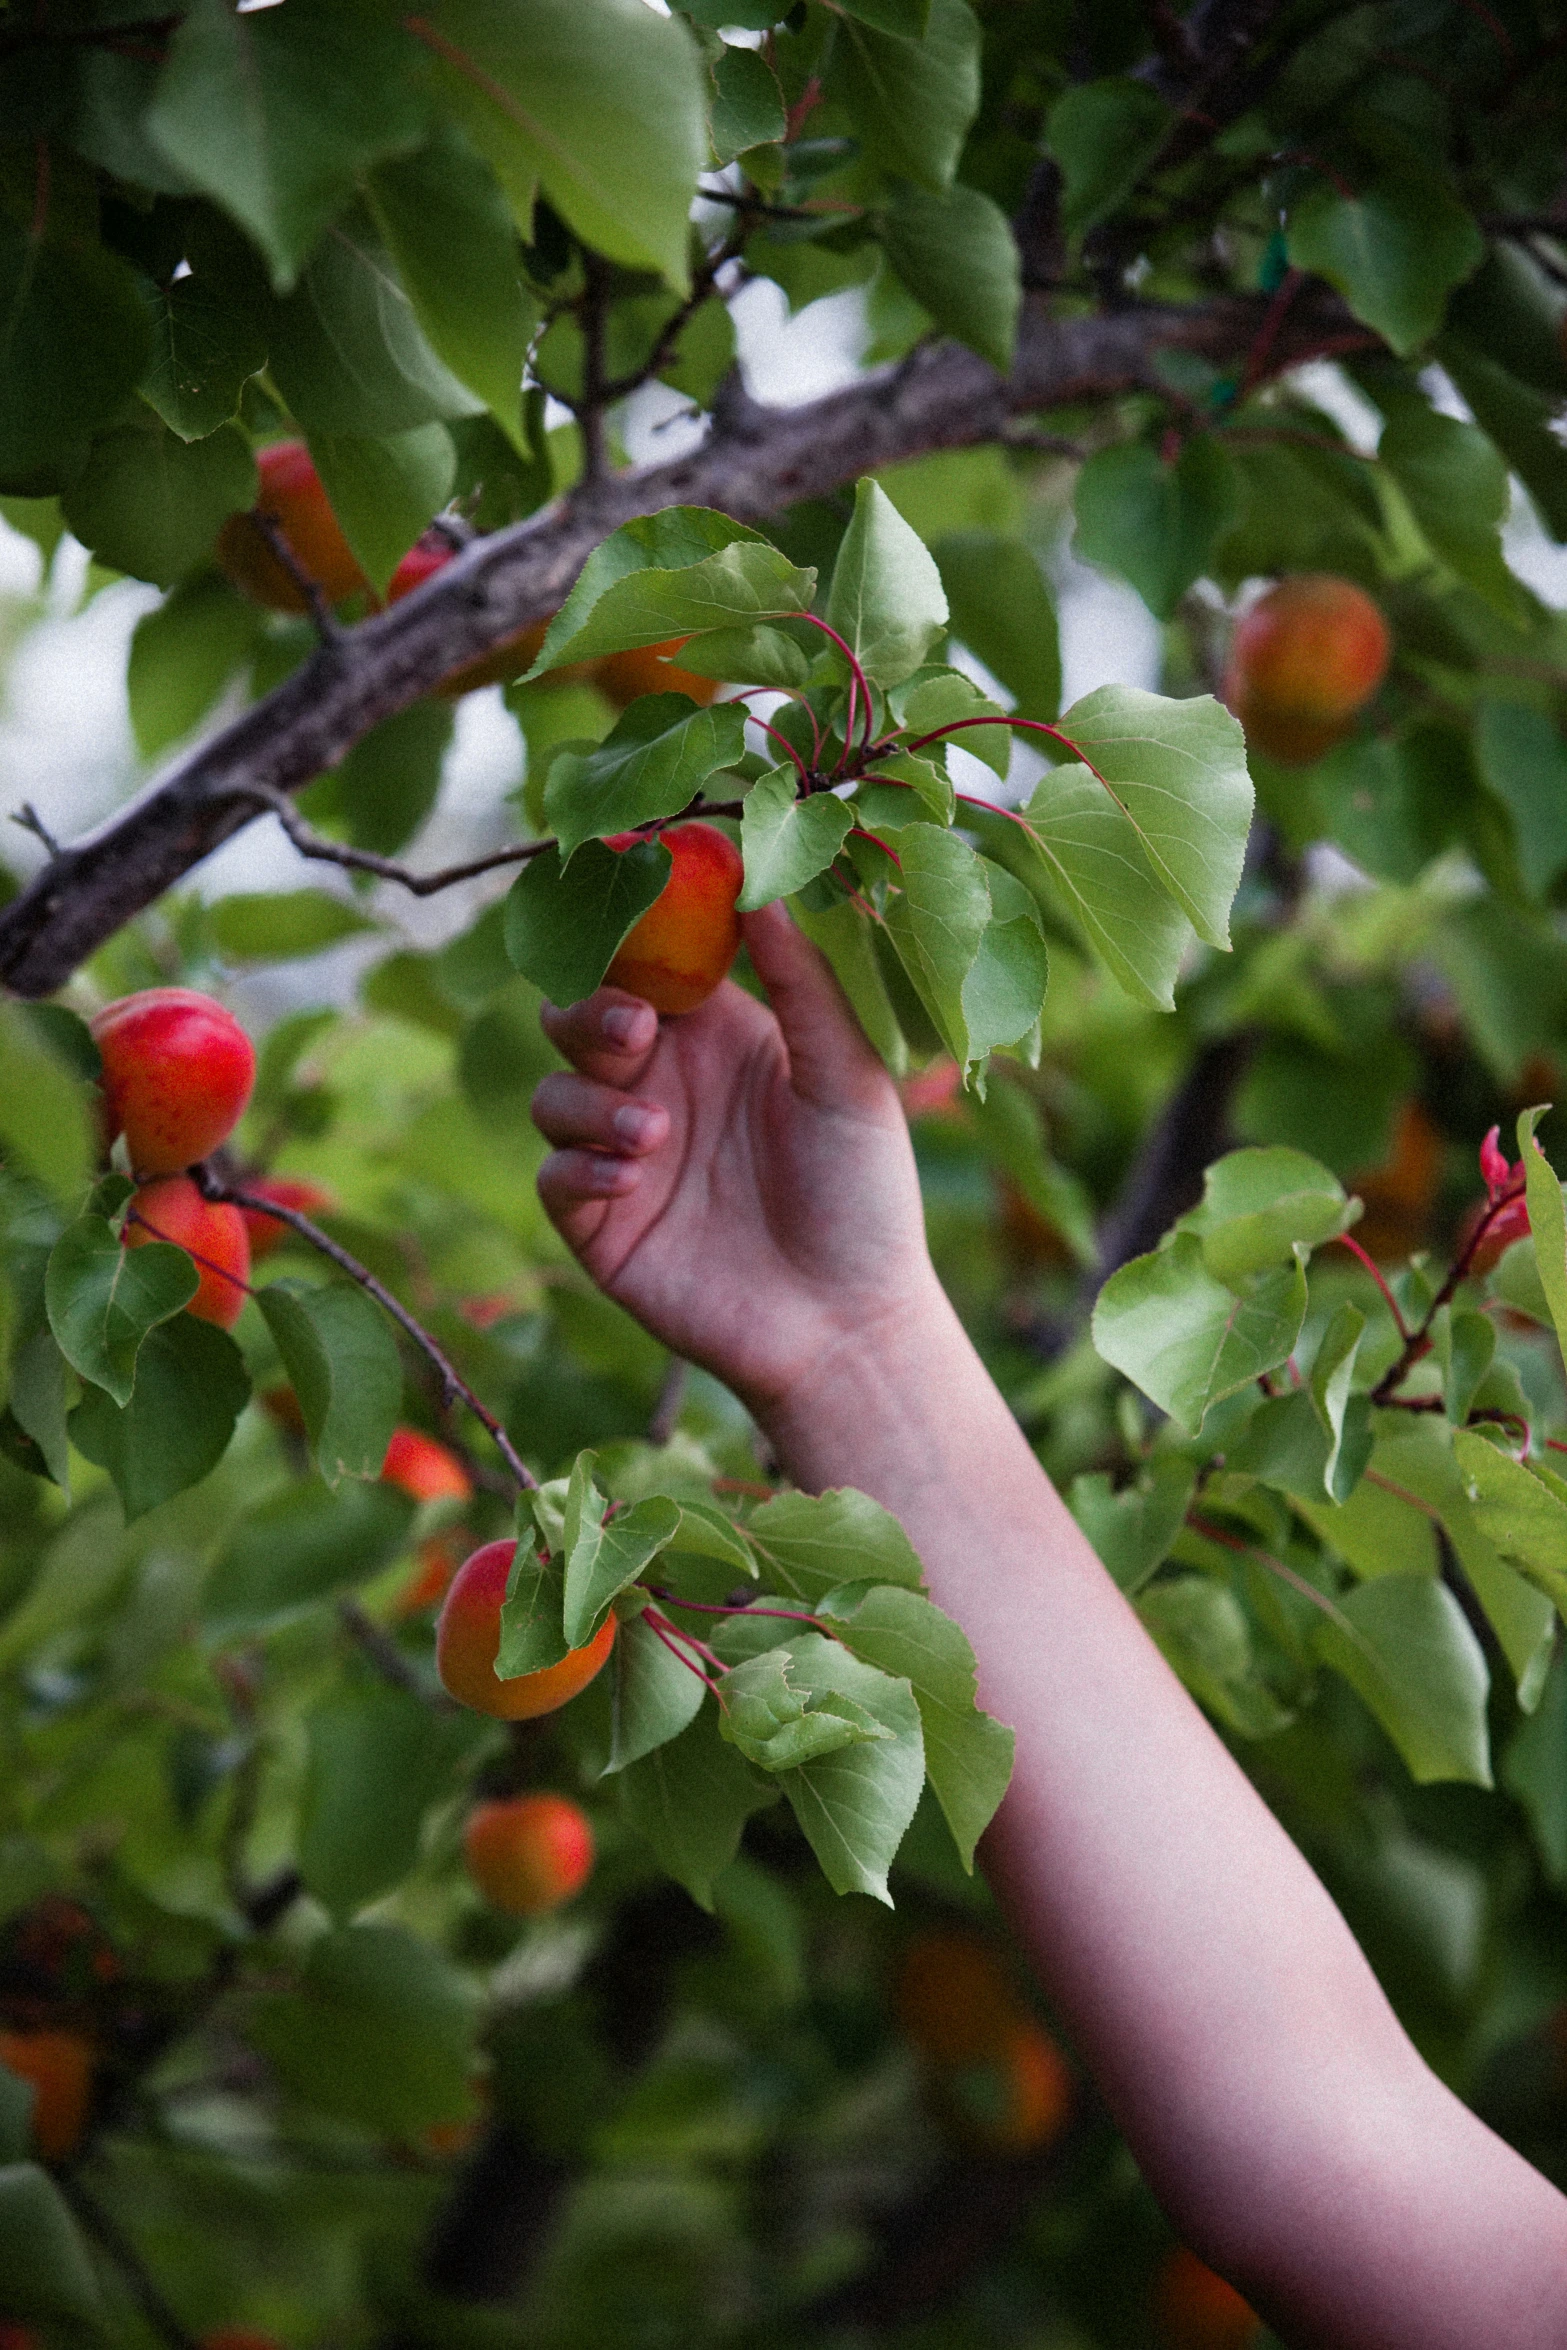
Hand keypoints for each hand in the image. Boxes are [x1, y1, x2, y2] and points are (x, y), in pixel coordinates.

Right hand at [531, 902, 940, 1417]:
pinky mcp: (600, 1226)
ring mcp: (623, 1156)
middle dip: (590, 1012)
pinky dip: (581, 1166)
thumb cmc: (863, 1196)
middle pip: (576, 1018)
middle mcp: (661, 1086)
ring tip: (654, 1133)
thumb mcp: (847, 1076)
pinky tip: (635, 1175)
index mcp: (717, 1038)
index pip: (646, 965)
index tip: (632, 912)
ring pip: (552, 1093)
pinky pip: (554, 1176)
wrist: (846, 1325)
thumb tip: (759, 886)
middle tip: (639, 1030)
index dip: (628, 937)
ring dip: (590, 1099)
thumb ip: (801, 983)